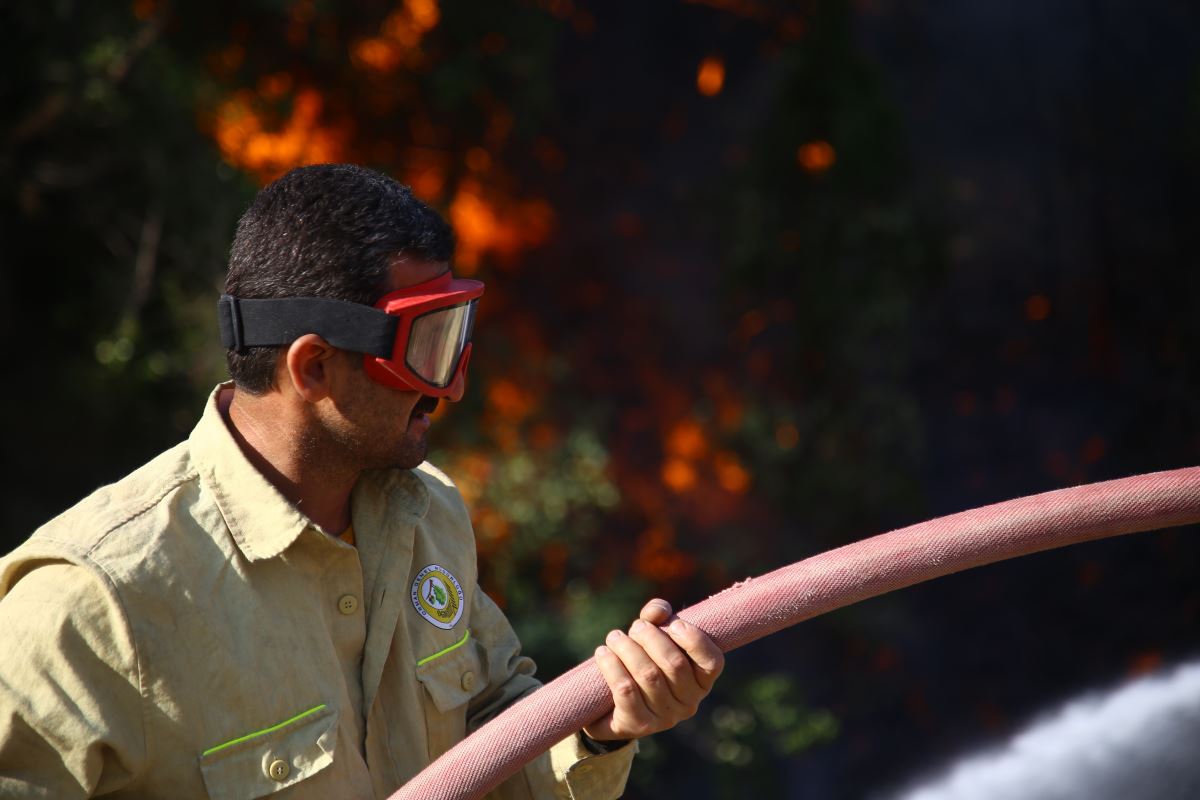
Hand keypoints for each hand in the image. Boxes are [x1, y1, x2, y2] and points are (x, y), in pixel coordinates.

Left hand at [583, 598, 723, 741]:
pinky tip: (603, 654)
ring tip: (614, 637)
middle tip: (636, 627)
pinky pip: (625, 690)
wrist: (613, 707)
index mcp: (701, 681)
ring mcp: (665, 717)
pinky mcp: (638, 724)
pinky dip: (612, 666)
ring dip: (628, 649)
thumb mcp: (654, 637)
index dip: (694, 640)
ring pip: (648, 675)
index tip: (674, 623)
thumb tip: (658, 610)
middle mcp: (689, 703)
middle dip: (652, 638)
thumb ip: (658, 617)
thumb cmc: (643, 661)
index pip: (712, 662)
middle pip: (674, 663)